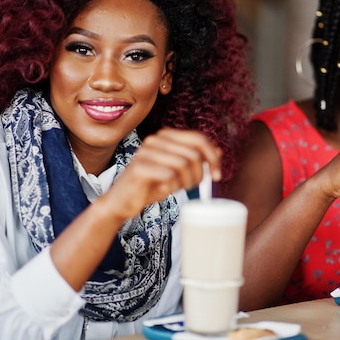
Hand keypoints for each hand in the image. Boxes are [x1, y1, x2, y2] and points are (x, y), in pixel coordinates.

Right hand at [103, 128, 221, 219]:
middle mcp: (155, 140)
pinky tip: (163, 190)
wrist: (122, 202)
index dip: (213, 157)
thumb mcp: (177, 172)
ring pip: (184, 164)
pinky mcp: (140, 167)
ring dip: (187, 181)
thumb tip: (218, 150)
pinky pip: (170, 175)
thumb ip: (194, 160)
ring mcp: (146, 152)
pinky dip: (172, 187)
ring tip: (178, 188)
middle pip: (194, 152)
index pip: (199, 138)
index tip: (217, 175)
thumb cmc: (150, 186)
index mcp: (166, 136)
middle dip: (200, 174)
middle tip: (194, 187)